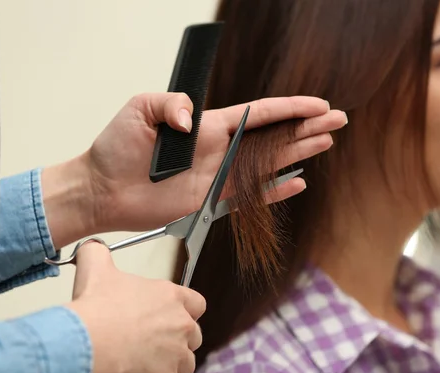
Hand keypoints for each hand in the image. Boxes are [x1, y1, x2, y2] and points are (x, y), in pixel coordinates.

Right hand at [66, 240, 204, 372]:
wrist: (91, 339)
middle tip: (152, 341)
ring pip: (184, 365)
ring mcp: (175, 354)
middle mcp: (180, 325)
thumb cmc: (98, 306)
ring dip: (167, 365)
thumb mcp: (96, 266)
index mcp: (171, 296)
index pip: (197, 303)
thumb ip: (98, 253)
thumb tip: (92, 248)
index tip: (170, 314)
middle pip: (194, 336)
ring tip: (144, 362)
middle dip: (177, 340)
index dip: (185, 310)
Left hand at [87, 94, 345, 231]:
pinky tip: (296, 183)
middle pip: (272, 137)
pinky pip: (250, 196)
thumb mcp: (140, 109)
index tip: (318, 104)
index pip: (259, 113)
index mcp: (207, 125)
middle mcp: (218, 150)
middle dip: (305, 128)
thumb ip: (171, 104)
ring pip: (268, 163)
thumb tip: (194, 120)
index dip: (290, 108)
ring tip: (326, 143)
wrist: (103, 189)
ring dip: (297, 154)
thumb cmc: (116, 147)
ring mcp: (217, 176)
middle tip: (337, 122)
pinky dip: (274, 192)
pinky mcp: (210, 202)